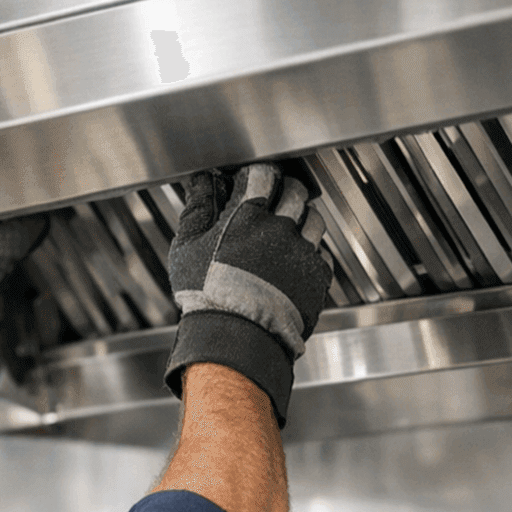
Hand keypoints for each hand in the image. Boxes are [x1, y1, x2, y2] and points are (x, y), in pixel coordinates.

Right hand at [163, 164, 332, 425]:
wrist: (236, 336)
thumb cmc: (206, 294)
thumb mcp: (188, 248)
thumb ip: (196, 209)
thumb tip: (200, 182)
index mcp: (247, 215)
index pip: (263, 175)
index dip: (259, 176)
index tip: (255, 182)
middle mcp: (280, 227)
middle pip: (295, 192)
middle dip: (285, 191)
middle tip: (276, 201)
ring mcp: (302, 251)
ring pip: (314, 219)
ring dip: (302, 219)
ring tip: (289, 231)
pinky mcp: (317, 275)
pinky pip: (323, 253)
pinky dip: (312, 252)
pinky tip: (296, 261)